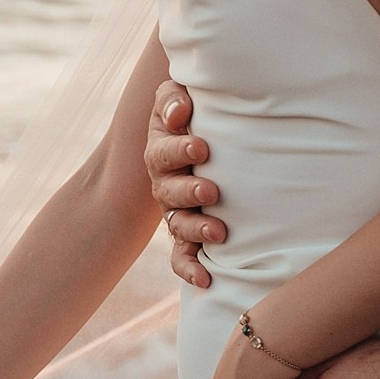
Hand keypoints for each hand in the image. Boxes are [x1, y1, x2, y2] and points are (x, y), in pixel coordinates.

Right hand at [144, 79, 226, 287]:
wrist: (203, 140)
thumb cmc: (192, 115)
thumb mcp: (178, 99)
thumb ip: (174, 99)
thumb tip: (179, 112)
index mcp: (161, 151)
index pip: (163, 152)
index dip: (179, 150)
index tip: (202, 147)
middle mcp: (164, 184)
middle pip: (168, 192)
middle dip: (189, 192)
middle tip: (212, 191)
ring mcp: (176, 211)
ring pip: (177, 226)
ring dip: (195, 229)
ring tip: (218, 232)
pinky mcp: (189, 235)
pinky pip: (182, 257)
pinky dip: (189, 269)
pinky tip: (205, 279)